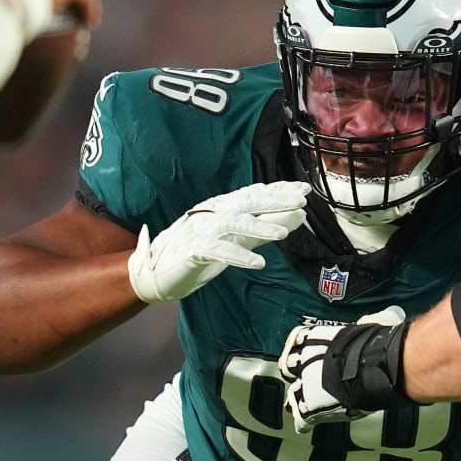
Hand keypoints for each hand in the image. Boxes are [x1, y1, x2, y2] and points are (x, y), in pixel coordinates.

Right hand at [127, 181, 310, 303]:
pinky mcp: (193, 250)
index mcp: (223, 208)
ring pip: (234, 223)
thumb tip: (298, 218)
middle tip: (301, 200)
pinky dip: (238, 256)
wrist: (156, 272)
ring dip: (259, 228)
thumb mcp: (236, 239)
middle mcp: (214, 213)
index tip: (304, 189)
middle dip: (275, 200)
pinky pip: (217, 250)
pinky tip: (258, 264)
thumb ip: (264, 229)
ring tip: (283, 234)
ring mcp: (202, 230)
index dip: (279, 191)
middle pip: (248, 203)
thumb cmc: (198, 253)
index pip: (254, 195)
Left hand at [279, 305, 404, 432]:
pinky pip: (301, 419)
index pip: (299, 339)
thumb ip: (375, 321)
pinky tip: (309, 424)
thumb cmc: (377, 343)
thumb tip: (391, 314)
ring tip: (309, 403)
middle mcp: (307, 359)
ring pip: (293, 393)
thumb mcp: (378, 322)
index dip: (303, 347)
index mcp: (319, 337)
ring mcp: (307, 384)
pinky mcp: (311, 407)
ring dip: (301, 399)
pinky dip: (306, 423)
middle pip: (289, 366)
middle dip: (297, 373)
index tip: (307, 350)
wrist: (373, 367)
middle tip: (309, 378)